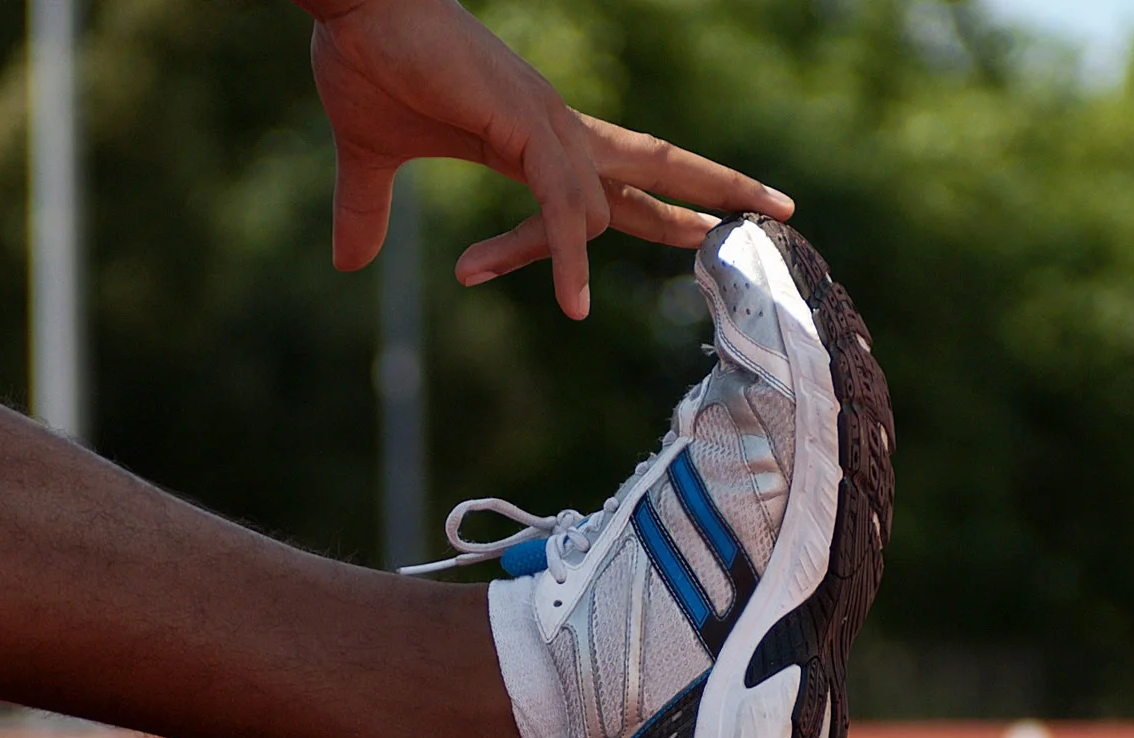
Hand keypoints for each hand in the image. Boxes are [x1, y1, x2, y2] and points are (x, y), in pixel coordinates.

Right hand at [302, 0, 793, 317]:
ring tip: (574, 312)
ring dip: (569, 268)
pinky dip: (573, 258)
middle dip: (721, 191)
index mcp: (541, 135)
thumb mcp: (375, 159)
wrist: (355, 14)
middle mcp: (560, 130)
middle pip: (661, 163)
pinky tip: (576, 305)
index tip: (711, 225)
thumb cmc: (369, 66)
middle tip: (786, 214)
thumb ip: (369, 212)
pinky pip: (566, 210)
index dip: (670, 201)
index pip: (626, 172)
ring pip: (595, 215)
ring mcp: (549, 128)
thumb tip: (347, 263)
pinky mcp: (527, 133)